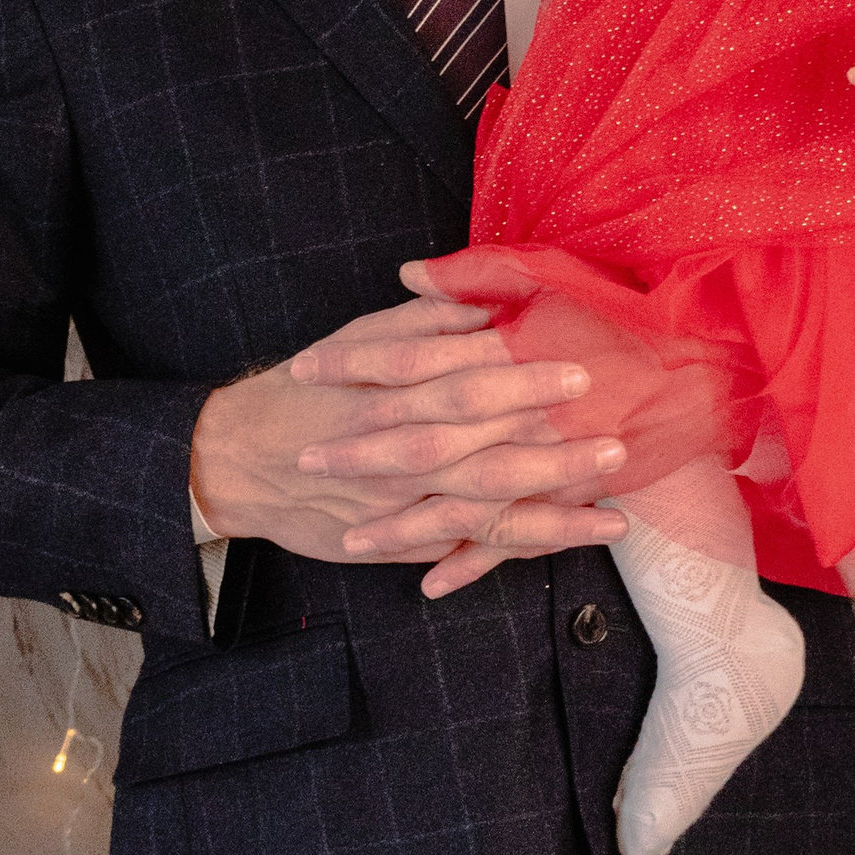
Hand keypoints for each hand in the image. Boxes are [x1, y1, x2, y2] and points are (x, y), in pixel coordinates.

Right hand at [188, 293, 629, 593]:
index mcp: (391, 393)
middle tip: (615, 445)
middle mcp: (398, 453)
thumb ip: (426, 321)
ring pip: (481, 516)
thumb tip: (488, 302)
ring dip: (549, 517)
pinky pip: (465, 551)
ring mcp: (399, 507)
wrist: (239, 460)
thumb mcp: (358, 339)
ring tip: (612, 518)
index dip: (525, 379)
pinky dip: (514, 553)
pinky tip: (566, 546)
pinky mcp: (399, 542)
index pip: (466, 383)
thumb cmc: (309, 389)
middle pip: (483, 456)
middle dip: (553, 456)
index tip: (581, 370)